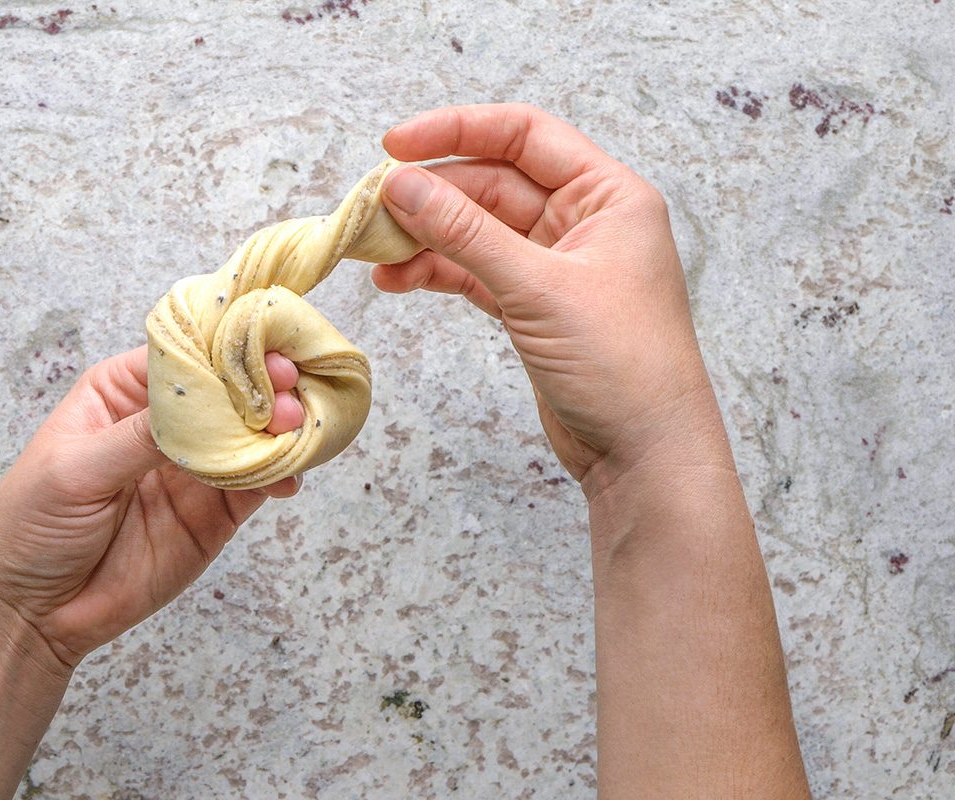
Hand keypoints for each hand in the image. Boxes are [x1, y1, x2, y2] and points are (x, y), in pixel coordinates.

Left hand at [0, 346, 303, 668]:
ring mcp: (195, 467)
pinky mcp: (215, 512)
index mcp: (126, 391)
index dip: (226, 349)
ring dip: (280, 429)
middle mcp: (168, 422)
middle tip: (289, 392)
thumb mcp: (76, 469)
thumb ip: (144, 436)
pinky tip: (288, 476)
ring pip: (252, 435)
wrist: (29, 612)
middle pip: (229, 390)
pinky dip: (280, 475)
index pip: (186, 354)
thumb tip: (206, 402)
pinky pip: (257, 483)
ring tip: (298, 429)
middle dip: (263, 386)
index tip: (264, 349)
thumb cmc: (30, 524)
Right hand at [374, 104, 726, 495]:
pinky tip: (397, 279)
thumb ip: (466, 233)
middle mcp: (583, 221)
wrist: (644, 454)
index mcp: (607, 196)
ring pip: (477, 231)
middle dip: (431, 194)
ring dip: (425, 237)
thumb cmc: (623, 366)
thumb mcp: (539, 289)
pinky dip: (437, 273)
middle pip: (492, 183)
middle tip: (371, 208)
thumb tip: (402, 185)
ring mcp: (555, 265)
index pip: (524, 136)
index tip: (396, 144)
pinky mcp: (533, 306)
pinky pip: (475, 272)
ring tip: (374, 251)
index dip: (457, 131)